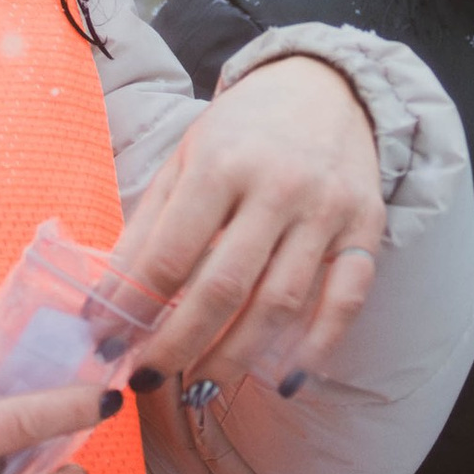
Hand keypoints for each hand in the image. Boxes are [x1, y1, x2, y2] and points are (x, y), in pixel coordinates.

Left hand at [115, 55, 387, 401]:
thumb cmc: (242, 131)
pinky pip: (346, 299)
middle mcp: (278, 186)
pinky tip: (287, 381)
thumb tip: (106, 305)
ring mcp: (326, 210)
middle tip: (146, 381)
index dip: (133, 309)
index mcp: (221, 164)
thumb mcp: (184, 161)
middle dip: (177, 345)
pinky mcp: (367, 227)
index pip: (170, 255)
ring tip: (199, 386)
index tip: (107, 346)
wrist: (325, 87)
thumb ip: (147, 229)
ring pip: (280, 303)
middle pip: (223, 288)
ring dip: (236, 357)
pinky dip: (319, 347)